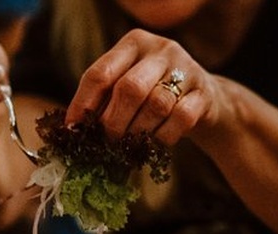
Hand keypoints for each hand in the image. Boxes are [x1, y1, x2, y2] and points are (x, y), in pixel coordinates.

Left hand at [66, 29, 216, 145]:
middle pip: (129, 88)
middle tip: (107, 143)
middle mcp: (160, 49)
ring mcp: (186, 68)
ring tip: (131, 145)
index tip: (74, 130)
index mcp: (133, 43)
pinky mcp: (204, 92)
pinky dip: (164, 137)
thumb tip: (72, 129)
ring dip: (139, 132)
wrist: (202, 98)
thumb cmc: (152, 95)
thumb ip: (103, 100)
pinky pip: (181, 119)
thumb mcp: (126, 87)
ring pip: (157, 105)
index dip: (83, 105)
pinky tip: (156, 142)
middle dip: (114, 122)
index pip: (100, 73)